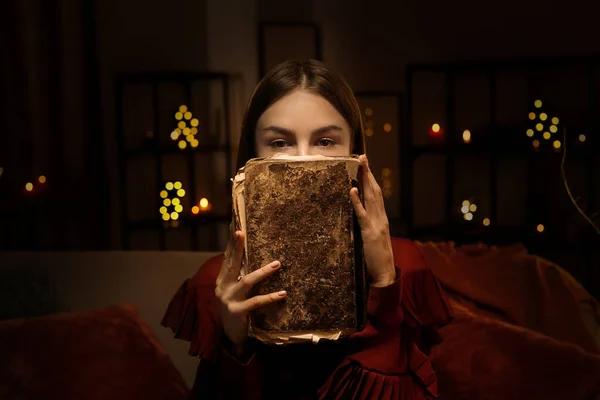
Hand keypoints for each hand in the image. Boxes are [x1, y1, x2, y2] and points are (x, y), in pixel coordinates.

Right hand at [215, 229, 286, 347]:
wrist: (230, 333)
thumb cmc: (236, 307)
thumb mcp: (234, 290)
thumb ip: (239, 275)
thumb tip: (251, 256)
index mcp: (222, 280)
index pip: (228, 259)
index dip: (232, 245)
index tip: (238, 230)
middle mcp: (223, 287)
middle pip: (231, 264)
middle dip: (237, 248)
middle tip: (241, 234)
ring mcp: (229, 299)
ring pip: (247, 281)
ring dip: (263, 272)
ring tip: (277, 264)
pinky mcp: (238, 311)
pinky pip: (256, 302)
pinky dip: (270, 297)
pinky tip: (282, 293)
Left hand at [350, 154, 395, 286]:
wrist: (386, 274)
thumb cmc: (377, 258)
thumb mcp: (374, 238)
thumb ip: (369, 225)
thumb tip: (362, 214)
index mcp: (381, 218)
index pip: (376, 194)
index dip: (370, 179)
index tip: (365, 165)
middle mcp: (380, 217)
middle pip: (374, 190)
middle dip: (368, 173)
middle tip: (362, 157)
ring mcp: (376, 224)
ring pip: (370, 197)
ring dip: (364, 180)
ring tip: (360, 165)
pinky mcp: (369, 232)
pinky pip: (361, 214)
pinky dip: (357, 201)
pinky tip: (352, 190)